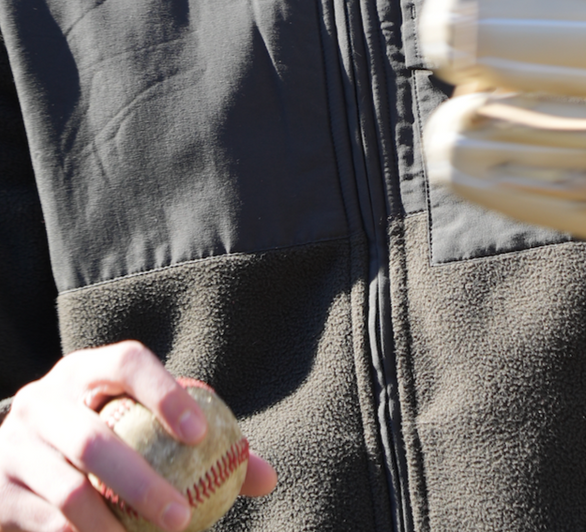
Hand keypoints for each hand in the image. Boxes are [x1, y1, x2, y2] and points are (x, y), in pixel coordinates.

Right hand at [0, 342, 275, 531]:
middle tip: (183, 516)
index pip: (126, 363)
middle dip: (142, 484)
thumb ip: (197, 442)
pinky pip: (46, 527)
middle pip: (94, 442)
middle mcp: (41, 403)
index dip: (164, 392)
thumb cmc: (101, 432)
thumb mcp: (137, 422)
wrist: (10, 460)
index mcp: (83, 371)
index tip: (202, 433)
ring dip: (112, 527)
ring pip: (67, 494)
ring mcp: (12, 450)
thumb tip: (268, 477)